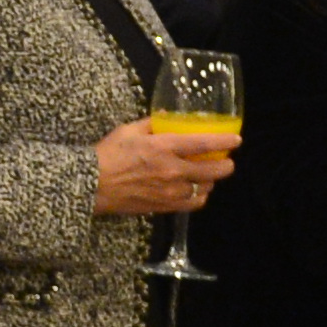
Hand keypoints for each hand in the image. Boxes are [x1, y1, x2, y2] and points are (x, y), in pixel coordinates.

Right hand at [91, 118, 235, 215]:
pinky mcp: (164, 207)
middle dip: (225, 166)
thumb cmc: (107, 154)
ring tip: (207, 176)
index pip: (204, 143)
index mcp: (164, 147)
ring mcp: (170, 192)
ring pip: (205, 189)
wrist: (91, 185)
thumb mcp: (128, 130)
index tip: (236, 140)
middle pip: (213, 171)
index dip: (224, 141)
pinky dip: (198, 197)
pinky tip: (195, 192)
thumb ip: (152, 124)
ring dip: (209, 182)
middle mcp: (173, 171)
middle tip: (227, 162)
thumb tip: (167, 119)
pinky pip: (192, 204)